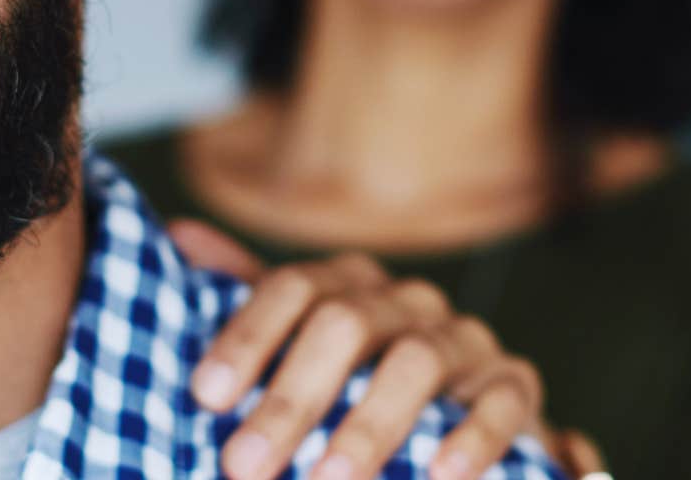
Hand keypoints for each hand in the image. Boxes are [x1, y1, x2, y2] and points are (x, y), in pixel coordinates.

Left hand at [170, 219, 548, 479]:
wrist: (460, 417)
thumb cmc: (358, 384)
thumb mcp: (300, 344)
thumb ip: (245, 299)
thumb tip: (175, 235)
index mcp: (349, 284)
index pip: (293, 286)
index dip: (248, 336)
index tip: (206, 396)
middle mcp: (407, 300)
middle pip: (346, 324)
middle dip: (292, 398)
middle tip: (243, 465)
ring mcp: (465, 338)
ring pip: (418, 362)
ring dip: (368, 426)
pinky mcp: (515, 384)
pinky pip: (503, 400)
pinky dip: (473, 436)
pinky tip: (439, 475)